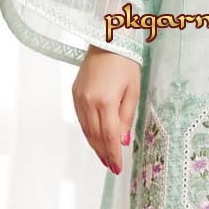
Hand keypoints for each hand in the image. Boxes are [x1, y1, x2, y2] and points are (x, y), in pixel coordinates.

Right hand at [73, 45, 139, 172]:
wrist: (107, 41)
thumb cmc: (125, 63)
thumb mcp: (133, 91)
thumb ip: (126, 117)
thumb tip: (121, 141)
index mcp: (105, 101)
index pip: (109, 136)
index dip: (113, 154)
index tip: (118, 167)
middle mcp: (88, 102)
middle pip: (95, 136)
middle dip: (104, 154)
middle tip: (112, 167)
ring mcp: (79, 98)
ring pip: (86, 130)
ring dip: (95, 146)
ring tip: (105, 158)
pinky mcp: (75, 94)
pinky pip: (81, 119)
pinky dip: (89, 132)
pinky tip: (96, 139)